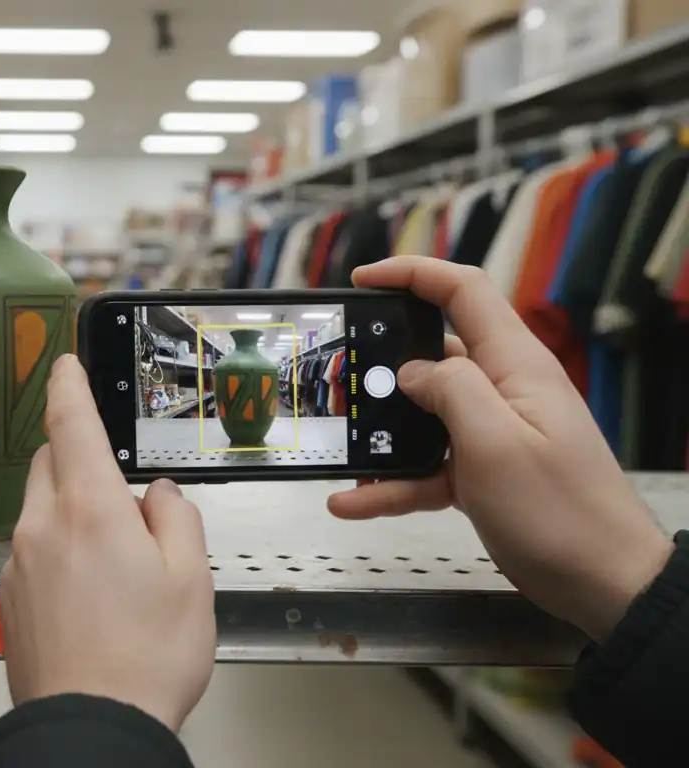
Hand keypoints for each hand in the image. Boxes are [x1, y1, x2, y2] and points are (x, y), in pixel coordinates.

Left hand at [0, 354, 215, 731]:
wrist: (91, 727)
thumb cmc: (145, 659)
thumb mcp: (191, 580)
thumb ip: (174, 519)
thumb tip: (156, 496)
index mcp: (88, 510)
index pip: (69, 424)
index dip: (67, 385)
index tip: (65, 363)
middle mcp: (41, 527)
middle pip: (51, 466)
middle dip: (78, 460)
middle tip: (121, 494)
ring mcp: (18, 564)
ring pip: (40, 511)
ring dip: (71, 512)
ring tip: (119, 564)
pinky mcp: (10, 598)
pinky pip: (32, 552)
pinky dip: (58, 553)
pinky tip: (92, 595)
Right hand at [330, 257, 671, 641]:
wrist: (603, 584)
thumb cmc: (559, 511)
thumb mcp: (495, 442)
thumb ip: (449, 390)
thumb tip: (411, 373)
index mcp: (514, 366)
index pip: (463, 292)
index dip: (412, 273)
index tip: (361, 280)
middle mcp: (502, 391)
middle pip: (434, 353)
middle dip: (382, 363)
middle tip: (338, 378)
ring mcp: (492, 433)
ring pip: (422, 416)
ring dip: (380, 431)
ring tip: (338, 443)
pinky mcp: (482, 474)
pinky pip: (425, 467)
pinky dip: (390, 483)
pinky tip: (351, 502)